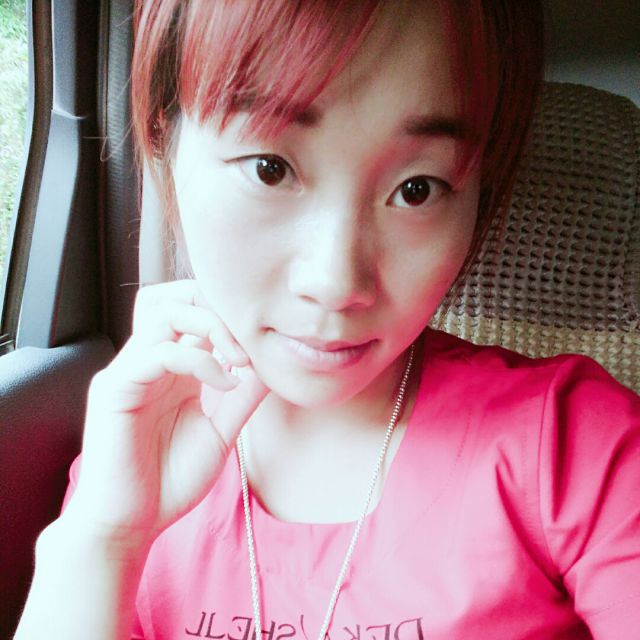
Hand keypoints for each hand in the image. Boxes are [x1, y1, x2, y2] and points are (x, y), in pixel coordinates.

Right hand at [62, 279, 268, 544]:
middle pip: (172, 296)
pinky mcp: (115, 388)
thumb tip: (271, 364)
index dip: (228, 315)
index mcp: (171, 367)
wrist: (131, 523)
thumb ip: (244, 395)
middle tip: (245, 344)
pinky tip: (222, 383)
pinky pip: (156, 351)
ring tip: (237, 359)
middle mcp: (147, 361)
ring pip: (163, 312)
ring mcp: (129, 370)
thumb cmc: (170, 479)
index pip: (191, 310)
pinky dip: (197, 359)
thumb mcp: (222, 430)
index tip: (261, 347)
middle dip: (215, 306)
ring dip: (209, 324)